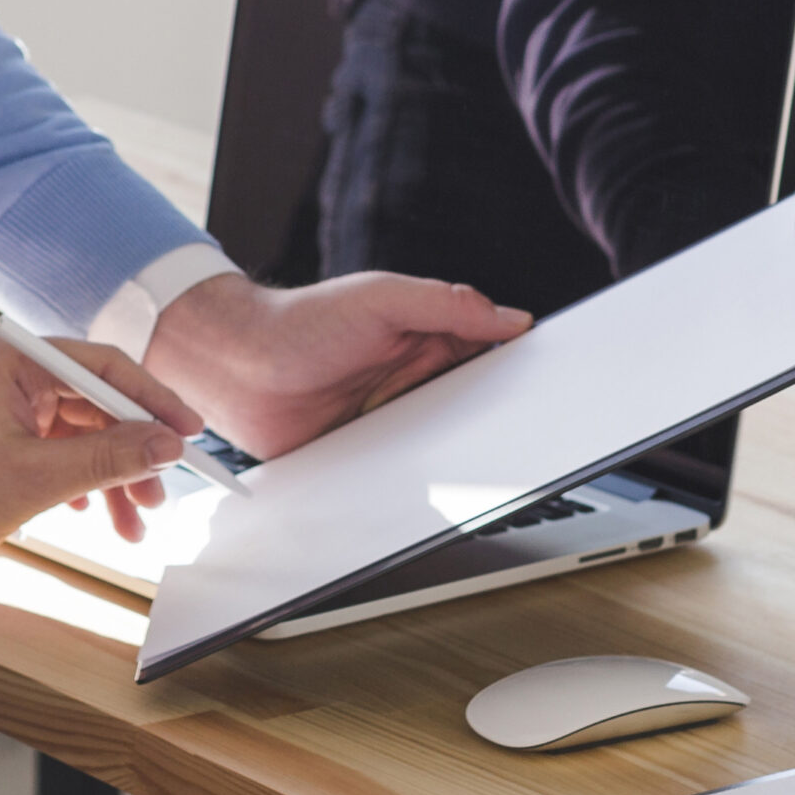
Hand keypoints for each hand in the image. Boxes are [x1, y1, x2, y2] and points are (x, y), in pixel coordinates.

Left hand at [0, 331, 197, 611]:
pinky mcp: (1, 437)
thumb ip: (107, 458)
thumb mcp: (35, 480)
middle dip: (134, 451)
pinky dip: (83, 482)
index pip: (103, 365)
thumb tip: (167, 442)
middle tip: (160, 497)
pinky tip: (91, 515)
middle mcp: (8, 374)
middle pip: (97, 402)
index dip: (154, 399)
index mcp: (10, 360)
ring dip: (112, 476)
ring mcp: (4, 406)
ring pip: (82, 432)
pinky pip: (60, 451)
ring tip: (132, 524)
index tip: (192, 433)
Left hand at [143, 271, 530, 460]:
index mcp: (426, 341)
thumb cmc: (297, 321)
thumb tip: (511, 317)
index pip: (491, 356)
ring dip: (465, 459)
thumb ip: (443, 304)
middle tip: (540, 444)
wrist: (232, 365)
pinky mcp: (368, 457)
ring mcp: (394, 421)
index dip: (524, 372)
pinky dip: (420, 486)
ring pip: (448, 447)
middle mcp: (415, 382)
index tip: (563, 388)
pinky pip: (406, 477)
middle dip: (507, 425)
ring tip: (496, 477)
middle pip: (479, 409)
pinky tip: (436, 494)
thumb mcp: (377, 299)